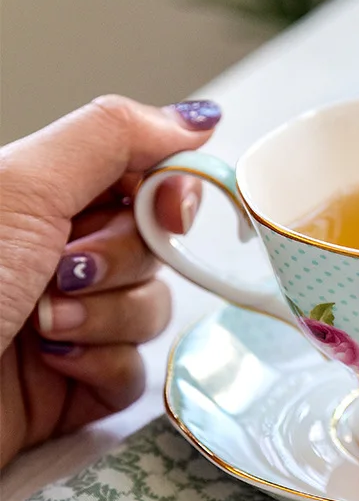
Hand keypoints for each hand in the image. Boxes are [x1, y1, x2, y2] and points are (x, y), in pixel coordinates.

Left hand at [0, 96, 220, 468]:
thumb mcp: (22, 189)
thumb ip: (112, 138)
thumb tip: (195, 118)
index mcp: (42, 200)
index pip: (143, 179)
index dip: (171, 193)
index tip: (171, 211)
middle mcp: (59, 256)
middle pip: (155, 247)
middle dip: (122, 262)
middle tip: (66, 270)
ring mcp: (72, 321)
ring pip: (152, 309)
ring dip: (109, 318)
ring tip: (46, 325)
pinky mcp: (77, 382)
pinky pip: (135, 370)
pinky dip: (103, 367)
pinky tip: (55, 364)